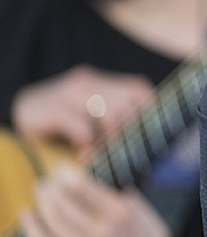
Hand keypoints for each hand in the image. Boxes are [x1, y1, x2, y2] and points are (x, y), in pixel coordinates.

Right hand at [12, 64, 154, 153]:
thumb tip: (153, 144)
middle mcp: (90, 81)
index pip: (140, 90)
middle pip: (127, 103)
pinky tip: (84, 153)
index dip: (146, 114)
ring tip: (102, 155)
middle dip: (127, 132)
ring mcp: (68, 92)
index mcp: (104, 81)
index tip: (144, 138)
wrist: (22, 119)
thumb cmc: (65, 127)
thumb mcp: (96, 121)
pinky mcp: (49, 108)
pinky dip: (87, 144)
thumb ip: (120, 124)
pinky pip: (81, 125)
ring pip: (108, 112)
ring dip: (109, 140)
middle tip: (120, 152)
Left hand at [20, 164, 171, 236]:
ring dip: (40, 204)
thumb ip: (113, 191)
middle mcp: (102, 233)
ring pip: (51, 223)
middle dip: (49, 188)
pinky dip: (33, 230)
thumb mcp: (139, 207)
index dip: (64, 174)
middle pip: (61, 204)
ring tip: (40, 193)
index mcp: (120, 213)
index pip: (80, 186)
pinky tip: (29, 217)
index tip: (61, 168)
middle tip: (47, 181)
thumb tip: (86, 173)